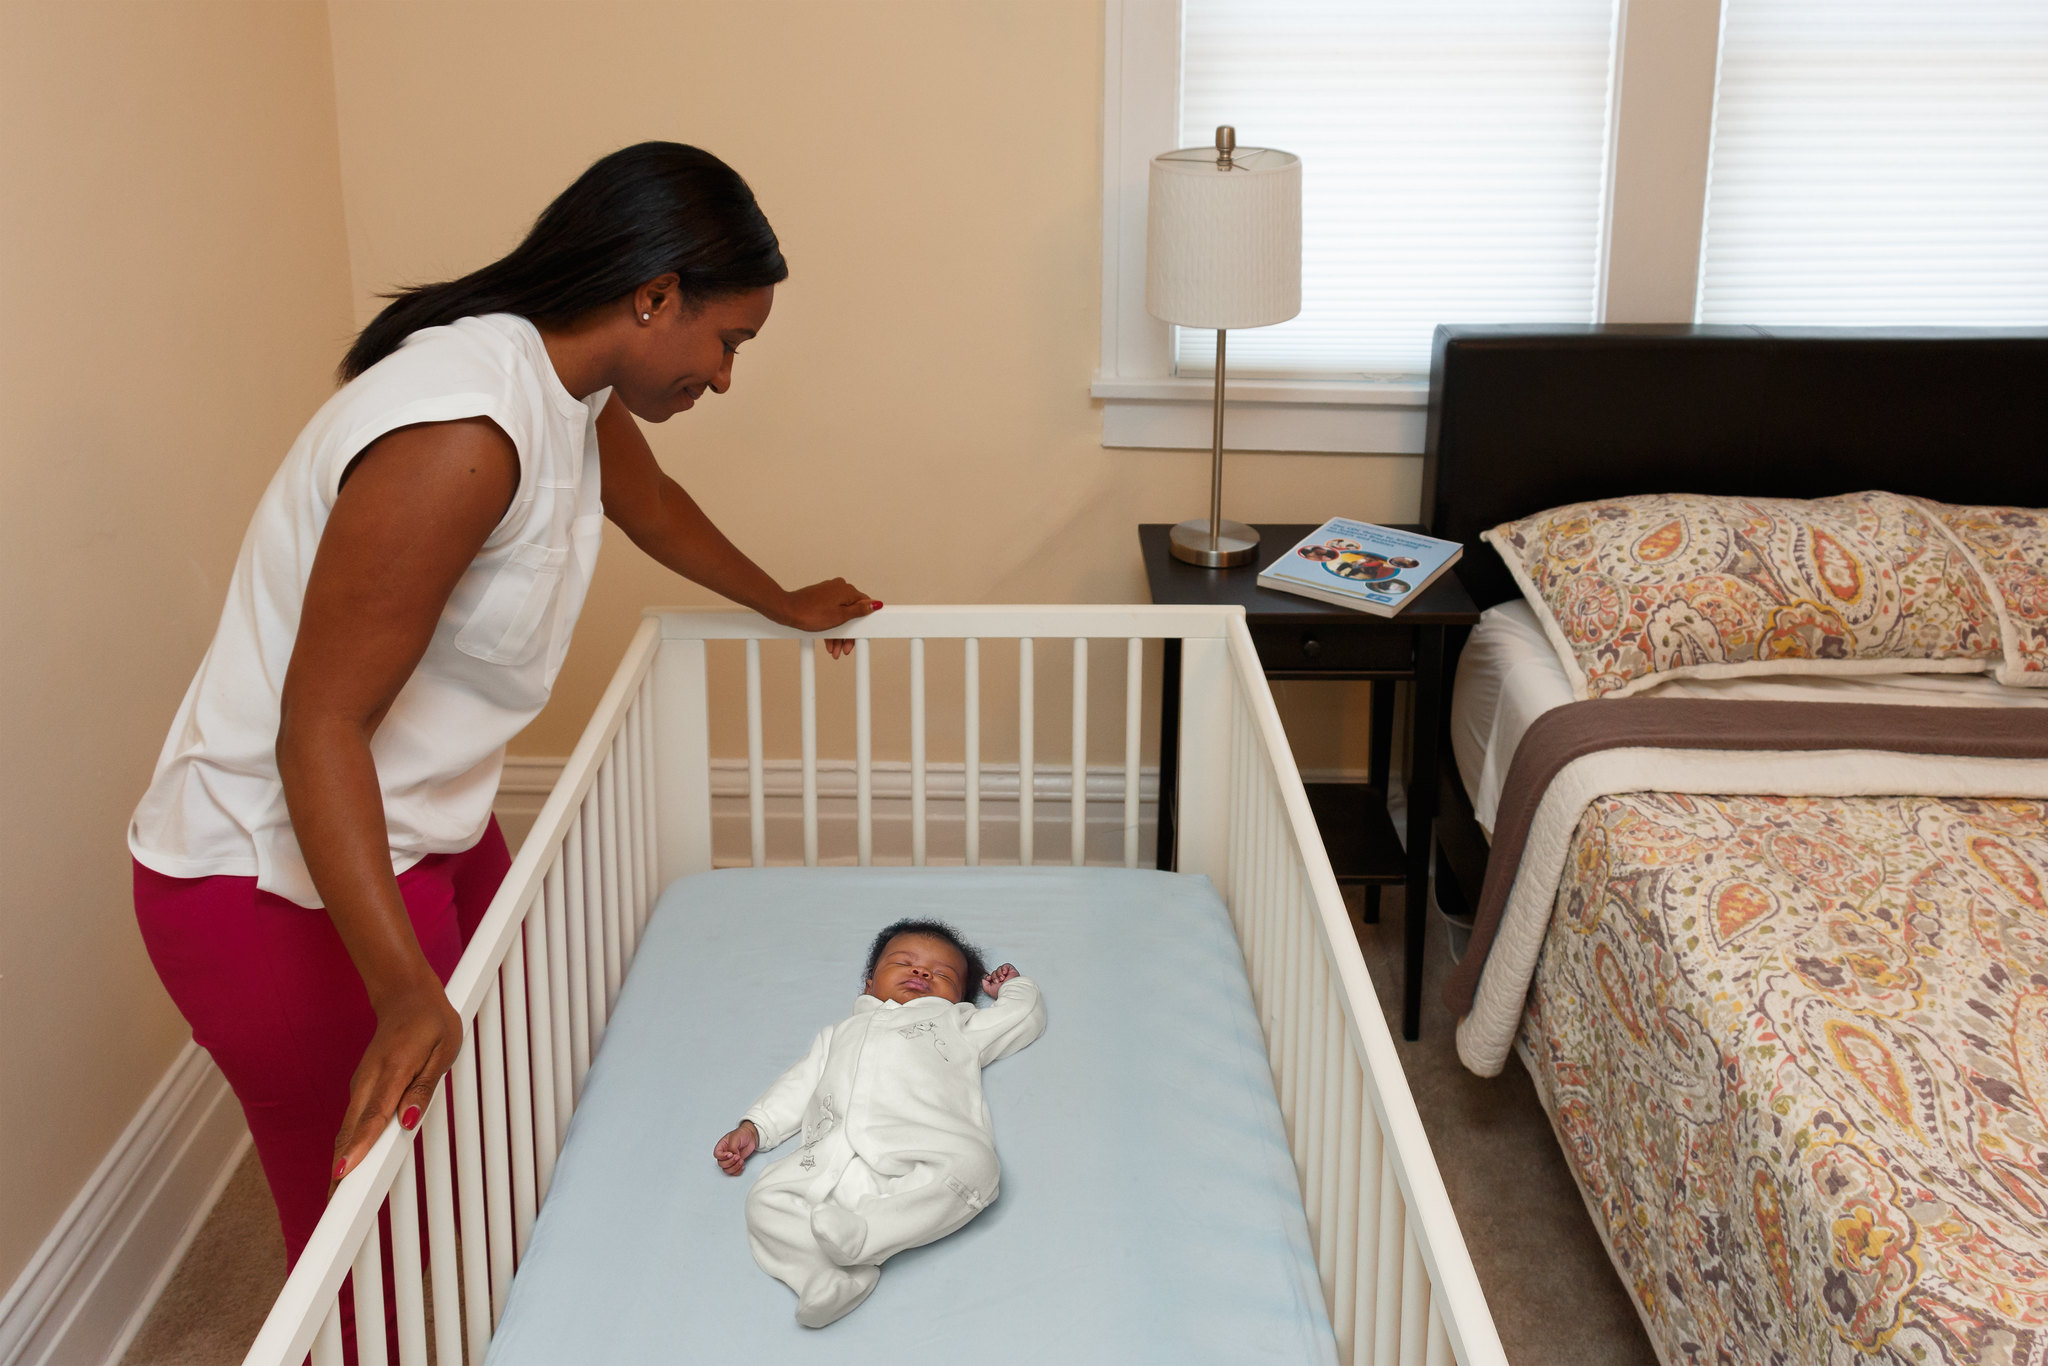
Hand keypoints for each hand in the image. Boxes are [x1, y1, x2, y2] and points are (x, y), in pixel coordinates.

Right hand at [331, 980, 462, 1189]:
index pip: (373, 1117)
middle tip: (334, 1209)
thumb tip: (407, 1121)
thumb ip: (423, 1087)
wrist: (406, 994)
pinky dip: (348, 1145)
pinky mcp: (361, 1088)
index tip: (343, 1176)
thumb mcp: (443, 1050)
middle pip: (351, 1130)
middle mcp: (369, 1080)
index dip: (358, 1149)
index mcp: (392, 1071)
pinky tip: (348, 1171)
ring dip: (341, 1162)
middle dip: (341, 1169)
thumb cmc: (431, 1022)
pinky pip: (353, 1121)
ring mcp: (361, 1084)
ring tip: (336, 1201)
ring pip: (348, 1128)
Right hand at [715, 1120, 759, 1174]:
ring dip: (734, 1167)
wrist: (751, 1136)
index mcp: (721, 1146)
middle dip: (730, 1162)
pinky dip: (738, 1171)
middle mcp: (724, 1154)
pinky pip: (734, 1172)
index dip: (722, 1156)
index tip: (730, 1154)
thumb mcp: (735, 1138)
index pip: (717, 1155)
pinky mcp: (736, 1163)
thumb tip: (732, 1155)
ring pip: (727, 1169)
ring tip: (740, 1160)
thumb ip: (732, 1147)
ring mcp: (730, 1159)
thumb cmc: (742, 1134)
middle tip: (737, 1156)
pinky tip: (741, 1165)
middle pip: (721, 1164)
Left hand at [775, 579, 878, 659]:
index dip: (863, 626)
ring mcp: (829, 591)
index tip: (858, 640)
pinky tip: (828, 641)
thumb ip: (860, 610)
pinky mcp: (821, 596)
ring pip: (841, 614)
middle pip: (852, 612)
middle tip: (844, 649)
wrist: (787, 611)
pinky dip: (831, 626)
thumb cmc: (811, 614)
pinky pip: (832, 612)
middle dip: (848, 634)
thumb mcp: (840, 616)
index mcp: (847, 590)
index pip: (864, 607)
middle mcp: (839, 587)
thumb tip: (876, 604)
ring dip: (839, 633)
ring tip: (833, 650)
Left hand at [982, 963, 1019, 996]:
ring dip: (999, 973)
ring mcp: (1007, 975)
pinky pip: (1006, 965)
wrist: (1009, 990)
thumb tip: (983, 979)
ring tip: (1002, 979)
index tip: (989, 978)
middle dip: (994, 976)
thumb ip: (984, 984)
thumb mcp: (989, 990)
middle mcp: (1002, 979)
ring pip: (999, 969)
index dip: (989, 976)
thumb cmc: (1001, 992)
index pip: (991, 976)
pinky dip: (1004, 968)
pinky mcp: (1012, 971)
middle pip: (994, 972)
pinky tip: (1004, 973)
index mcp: (997, 984)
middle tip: (997, 981)